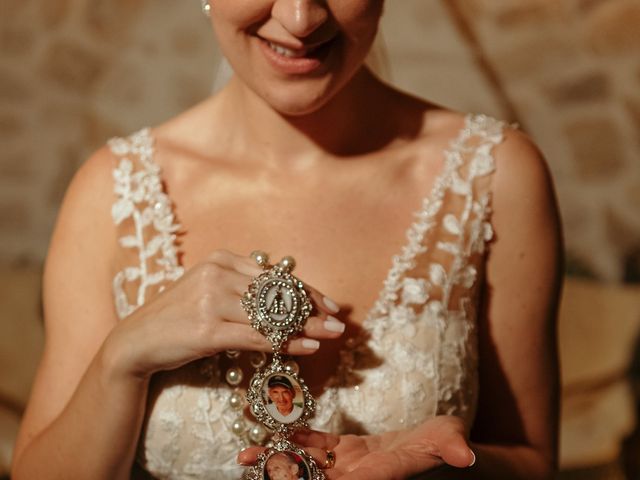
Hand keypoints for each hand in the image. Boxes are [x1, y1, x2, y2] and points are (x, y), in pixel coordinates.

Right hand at [102, 250, 343, 377]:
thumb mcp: (211, 291)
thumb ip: (244, 289)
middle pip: (277, 293)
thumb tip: (288, 299)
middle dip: (312, 309)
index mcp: (221, 259)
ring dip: (305, 327)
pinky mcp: (207, 329)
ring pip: (270, 315)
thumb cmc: (179, 317)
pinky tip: (306, 347)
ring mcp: (211, 300)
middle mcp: (217, 274)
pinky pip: (256, 336)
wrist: (137, 341)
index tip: (330, 305)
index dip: (306, 290)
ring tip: (330, 335)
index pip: (275, 275)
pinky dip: (285, 343)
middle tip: (338, 323)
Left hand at [238, 416, 474, 479]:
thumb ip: (452, 448)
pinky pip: (316, 446)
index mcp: (380, 474)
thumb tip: (464, 454)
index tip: (288, 479)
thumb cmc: (447, 445)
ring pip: (307, 465)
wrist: (438, 445)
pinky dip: (296, 440)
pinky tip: (274, 433)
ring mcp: (349, 464)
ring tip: (243, 457)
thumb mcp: (451, 441)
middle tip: (248, 470)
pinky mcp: (346, 449)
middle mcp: (358, 475)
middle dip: (282, 476)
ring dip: (276, 460)